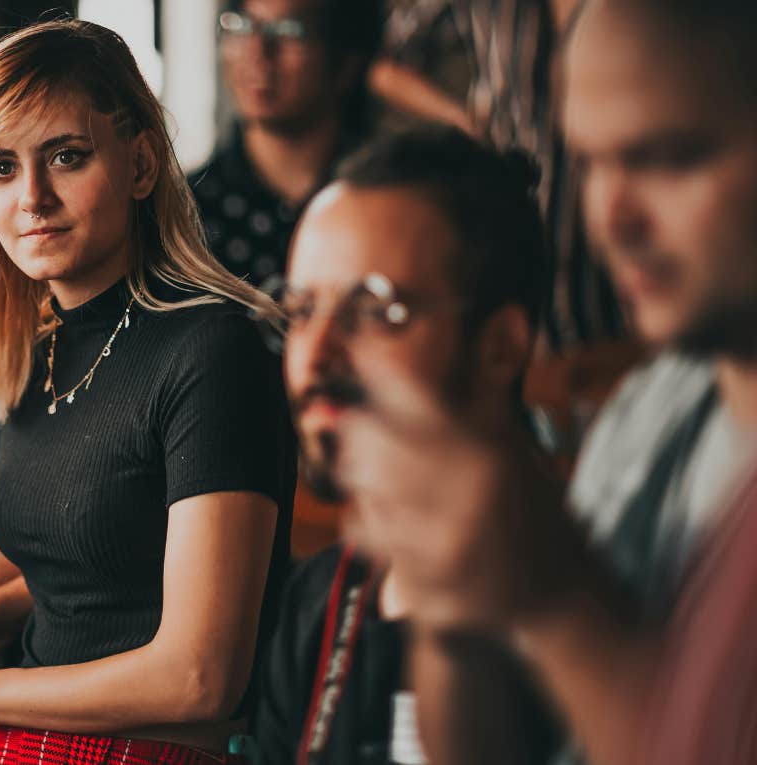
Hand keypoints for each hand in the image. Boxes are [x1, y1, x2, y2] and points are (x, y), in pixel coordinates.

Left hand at [334, 347, 573, 631]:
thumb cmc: (529, 505)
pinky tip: (393, 513)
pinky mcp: (422, 583)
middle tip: (376, 427)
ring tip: (394, 476)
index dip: (373, 360)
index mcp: (484, 453)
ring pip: (357, 483)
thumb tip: (508, 312)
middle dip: (363, 425)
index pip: (403, 388)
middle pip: (363, 434)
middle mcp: (460, 498)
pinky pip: (363, 532)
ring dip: (365, 474)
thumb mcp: (512, 440)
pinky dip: (368, 516)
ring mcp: (439, 546)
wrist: (556, 596)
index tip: (360, 346)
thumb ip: (491, 379)